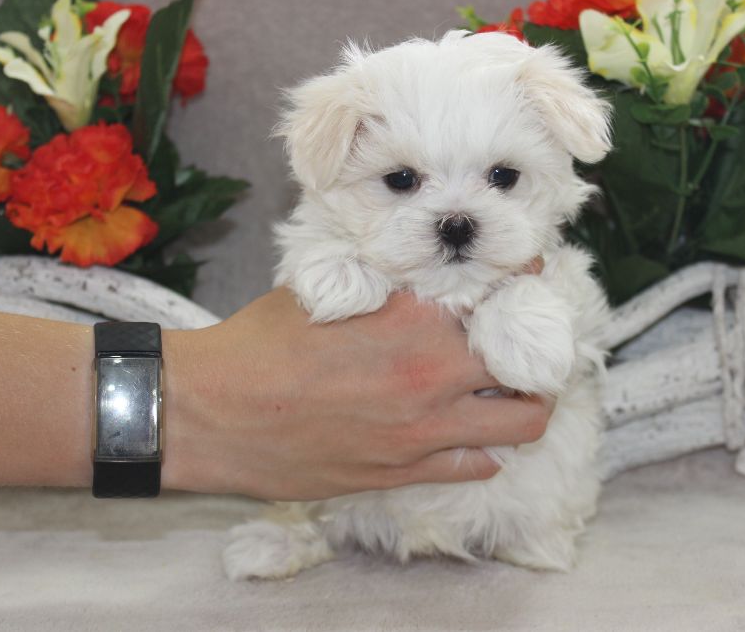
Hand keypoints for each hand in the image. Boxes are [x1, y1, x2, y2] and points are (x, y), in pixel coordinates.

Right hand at [162, 286, 551, 500]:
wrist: (208, 414)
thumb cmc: (257, 344)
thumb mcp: (323, 290)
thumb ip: (383, 283)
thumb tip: (416, 271)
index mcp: (413, 321)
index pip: (504, 296)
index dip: (526, 281)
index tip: (527, 276)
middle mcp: (431, 377)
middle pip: (528, 365)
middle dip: (535, 347)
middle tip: (523, 339)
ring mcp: (421, 433)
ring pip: (520, 423)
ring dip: (524, 403)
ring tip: (507, 390)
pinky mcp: (400, 473)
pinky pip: (474, 465)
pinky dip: (482, 447)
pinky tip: (464, 432)